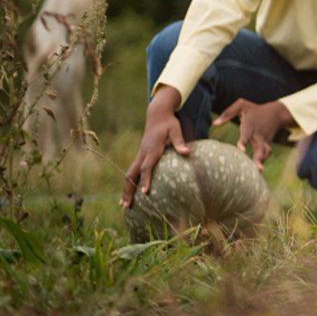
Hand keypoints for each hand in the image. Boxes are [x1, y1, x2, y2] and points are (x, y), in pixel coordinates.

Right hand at [122, 86, 190, 208]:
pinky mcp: (140, 155)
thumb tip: (187, 152)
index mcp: (152, 149)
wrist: (157, 115)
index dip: (145, 180)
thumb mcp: (176, 130)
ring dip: (125, 189)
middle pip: (132, 174)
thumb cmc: (169, 123)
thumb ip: (180, 142)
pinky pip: (132, 171)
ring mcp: (139, 155)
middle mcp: (142, 154)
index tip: (144, 193)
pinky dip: (129, 182)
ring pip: (129, 174)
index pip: (146, 167)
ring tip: (123, 205)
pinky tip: (129, 193)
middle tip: (126, 206)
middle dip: (128, 190)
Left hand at [213, 99, 294, 169]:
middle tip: (257, 169)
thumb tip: (214, 124)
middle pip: (259, 148)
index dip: (244, 142)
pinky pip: (265, 155)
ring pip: (264, 153)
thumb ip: (228, 113)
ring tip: (256, 173)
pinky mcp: (266, 145)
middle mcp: (258, 135)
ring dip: (260, 162)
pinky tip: (255, 172)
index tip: (241, 150)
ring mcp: (264, 141)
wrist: (277, 113)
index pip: (247, 134)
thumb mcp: (242, 105)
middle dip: (258, 158)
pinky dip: (261, 162)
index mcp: (251, 125)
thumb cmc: (255, 110)